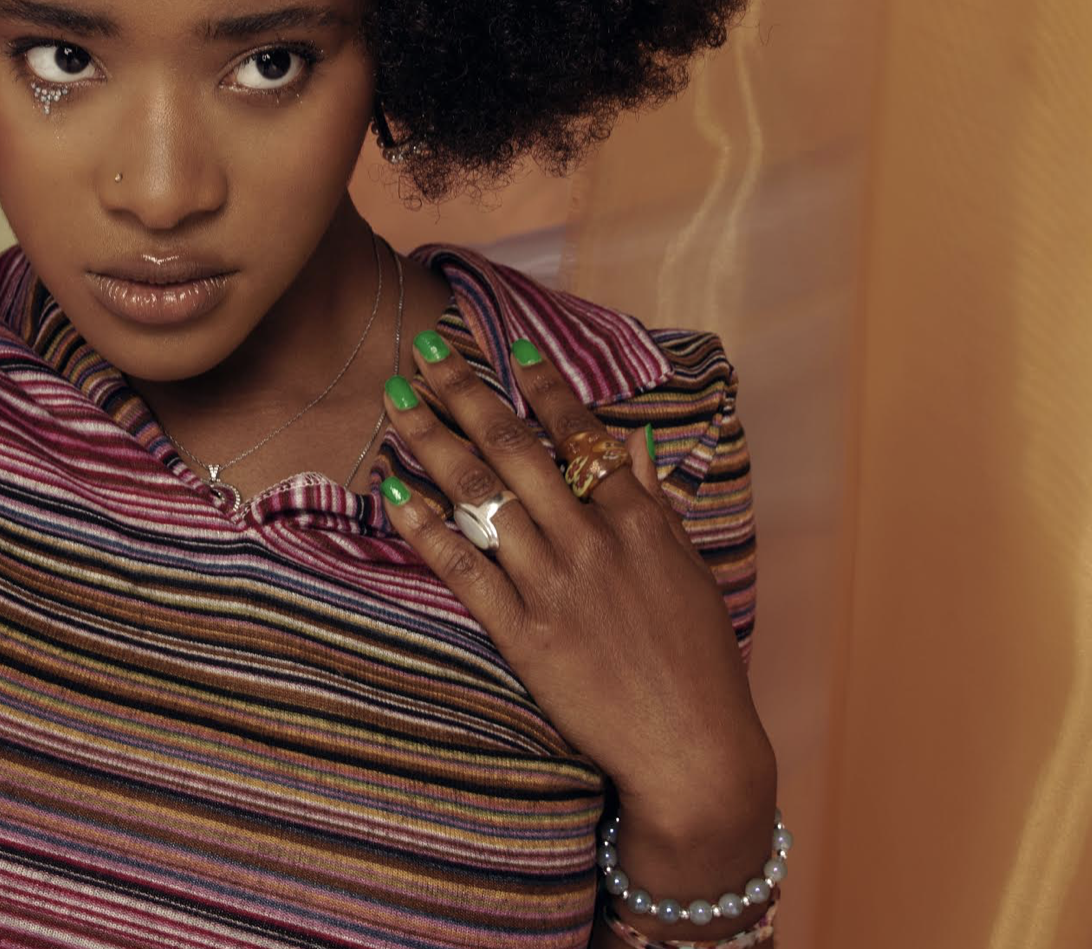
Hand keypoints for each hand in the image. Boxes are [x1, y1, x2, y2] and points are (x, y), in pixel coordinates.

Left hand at [377, 331, 772, 838]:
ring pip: (482, 497)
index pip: (580, 432)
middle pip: (517, 450)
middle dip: (466, 393)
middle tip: (424, 350)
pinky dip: (424, 526)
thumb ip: (654, 502)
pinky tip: (393, 490)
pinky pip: (462, 568)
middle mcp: (593, 542)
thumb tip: (633, 442)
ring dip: (433, 442)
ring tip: (396, 400)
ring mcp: (555, 586)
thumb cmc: (698, 661)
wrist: (692, 748)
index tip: (504, 342)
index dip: (538, 384)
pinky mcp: (524, 635)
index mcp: (638, 521)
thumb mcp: (688, 570)